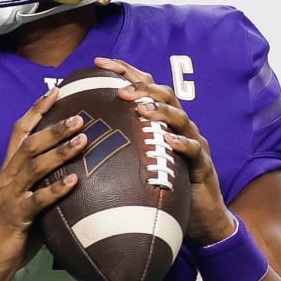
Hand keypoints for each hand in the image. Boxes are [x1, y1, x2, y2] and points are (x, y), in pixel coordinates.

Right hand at [0, 89, 88, 280]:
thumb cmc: (11, 230)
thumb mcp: (24, 199)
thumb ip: (41, 183)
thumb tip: (73, 170)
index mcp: (7, 171)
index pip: (19, 132)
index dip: (36, 111)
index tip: (55, 92)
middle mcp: (6, 178)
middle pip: (29, 144)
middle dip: (54, 128)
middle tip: (80, 118)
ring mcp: (9, 196)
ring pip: (34, 166)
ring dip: (59, 151)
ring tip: (82, 140)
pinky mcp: (16, 216)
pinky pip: (38, 200)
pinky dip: (56, 189)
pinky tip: (75, 181)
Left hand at [99, 58, 236, 245]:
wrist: (200, 218)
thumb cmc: (165, 188)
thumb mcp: (140, 162)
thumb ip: (119, 145)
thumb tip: (77, 137)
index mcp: (162, 122)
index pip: (143, 87)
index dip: (123, 71)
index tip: (97, 63)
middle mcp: (179, 127)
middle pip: (164, 95)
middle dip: (142, 87)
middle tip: (119, 90)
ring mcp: (193, 143)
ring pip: (180, 118)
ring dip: (161, 111)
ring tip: (142, 109)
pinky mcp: (203, 165)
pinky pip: (194, 150)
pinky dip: (181, 144)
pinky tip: (169, 142)